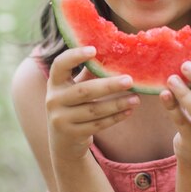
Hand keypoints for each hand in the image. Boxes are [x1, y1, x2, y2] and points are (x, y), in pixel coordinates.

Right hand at [46, 46, 140, 160]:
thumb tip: (114, 51)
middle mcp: (53, 100)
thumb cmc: (74, 104)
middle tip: (130, 80)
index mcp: (55, 82)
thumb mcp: (76, 86)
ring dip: (117, 104)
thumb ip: (90, 71)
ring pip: (94, 110)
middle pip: (84, 91)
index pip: (60, 65)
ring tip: (136, 98)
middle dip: (109, 86)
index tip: (94, 50)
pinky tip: (129, 111)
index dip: (75, 56)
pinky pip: (98, 124)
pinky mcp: (72, 134)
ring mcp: (61, 119)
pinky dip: (115, 118)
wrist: (63, 141)